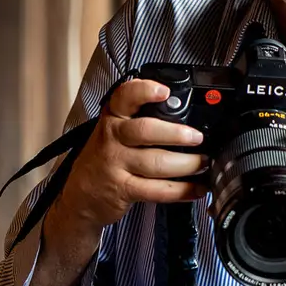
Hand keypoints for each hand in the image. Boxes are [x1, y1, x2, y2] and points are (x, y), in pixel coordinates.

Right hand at [52, 79, 209, 231]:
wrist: (81, 194)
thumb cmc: (105, 158)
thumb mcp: (114, 131)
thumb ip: (139, 119)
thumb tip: (185, 116)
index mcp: (113, 117)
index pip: (125, 97)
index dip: (144, 91)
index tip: (165, 91)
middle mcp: (113, 137)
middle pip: (145, 130)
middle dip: (177, 134)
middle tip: (198, 138)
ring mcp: (116, 164)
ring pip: (156, 162)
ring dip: (187, 164)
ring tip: (204, 163)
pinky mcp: (123, 189)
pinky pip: (157, 190)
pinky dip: (181, 190)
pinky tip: (196, 189)